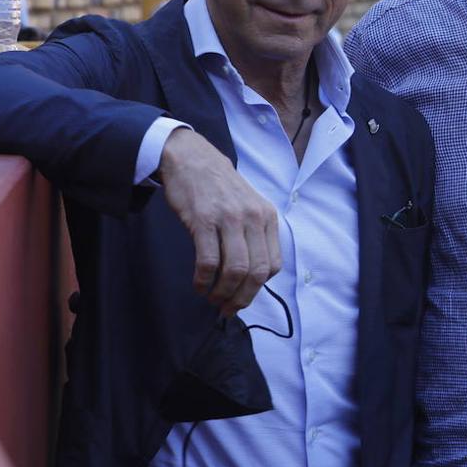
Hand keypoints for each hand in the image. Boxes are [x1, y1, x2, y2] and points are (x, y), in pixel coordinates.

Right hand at [158, 128, 280, 317]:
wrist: (193, 158)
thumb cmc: (220, 187)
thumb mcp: (250, 206)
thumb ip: (255, 235)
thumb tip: (251, 277)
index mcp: (268, 217)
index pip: (273, 265)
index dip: (257, 289)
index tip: (242, 298)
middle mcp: (253, 218)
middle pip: (256, 272)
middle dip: (242, 298)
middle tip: (227, 308)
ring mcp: (229, 218)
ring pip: (235, 270)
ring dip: (223, 293)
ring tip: (212, 298)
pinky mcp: (203, 220)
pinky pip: (208, 261)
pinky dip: (204, 280)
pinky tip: (199, 284)